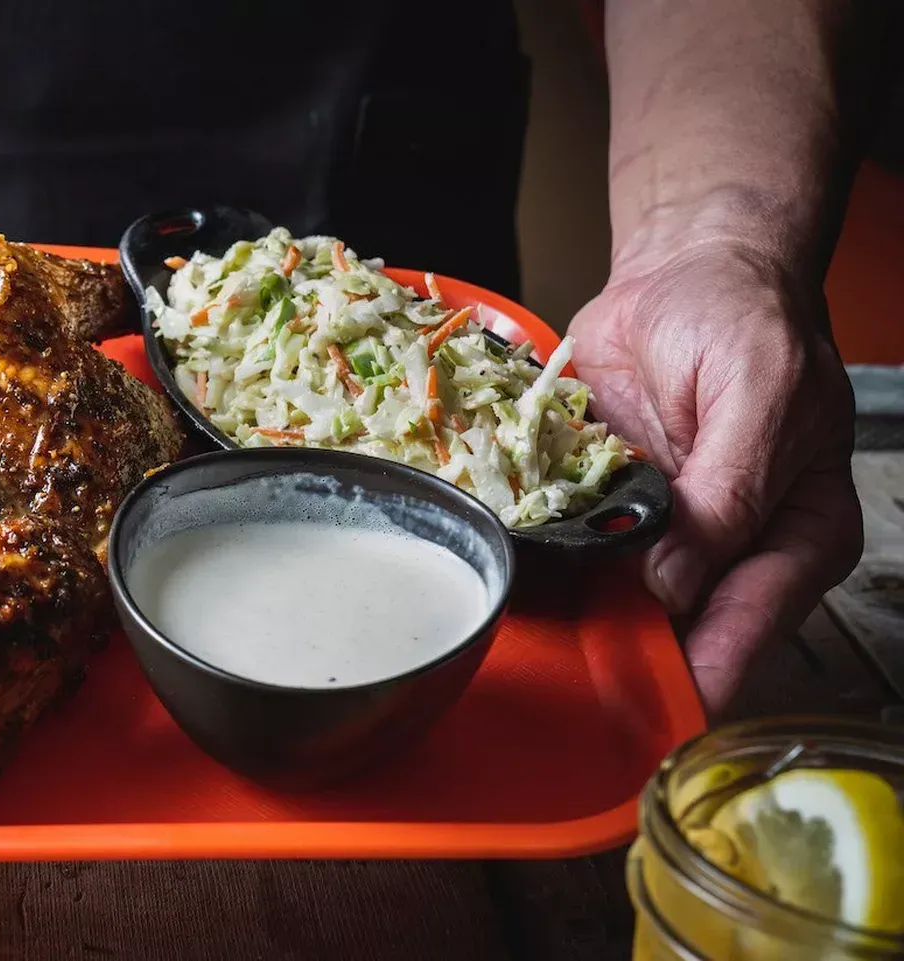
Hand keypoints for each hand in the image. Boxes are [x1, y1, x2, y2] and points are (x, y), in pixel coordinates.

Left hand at [569, 240, 861, 711]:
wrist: (685, 272)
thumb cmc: (745, 320)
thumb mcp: (760, 391)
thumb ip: (730, 489)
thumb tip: (680, 583)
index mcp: (797, 535)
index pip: (752, 626)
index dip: (702, 673)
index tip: (653, 713)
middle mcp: (729, 552)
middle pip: (681, 635)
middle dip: (628, 663)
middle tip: (572, 689)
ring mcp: (661, 538)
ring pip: (617, 607)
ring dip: (574, 624)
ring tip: (528, 648)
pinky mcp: (605, 513)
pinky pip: (568, 556)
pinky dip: (539, 568)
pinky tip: (504, 581)